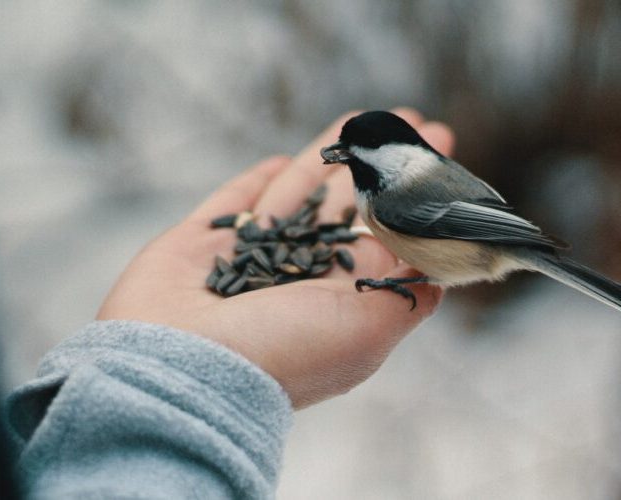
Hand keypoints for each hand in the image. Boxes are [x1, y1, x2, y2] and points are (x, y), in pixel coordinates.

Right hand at [97, 108, 455, 407]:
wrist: (180, 368)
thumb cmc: (281, 351)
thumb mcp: (366, 331)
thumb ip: (404, 297)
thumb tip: (435, 278)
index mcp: (337, 301)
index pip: (384, 236)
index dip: (410, 197)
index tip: (440, 157)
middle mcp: (294, 280)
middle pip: (344, 209)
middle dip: (377, 166)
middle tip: (409, 124)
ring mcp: (244, 262)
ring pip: (292, 196)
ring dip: (325, 158)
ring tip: (357, 119)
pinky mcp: (196, 246)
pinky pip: (230, 205)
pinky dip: (252, 184)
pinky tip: (277, 160)